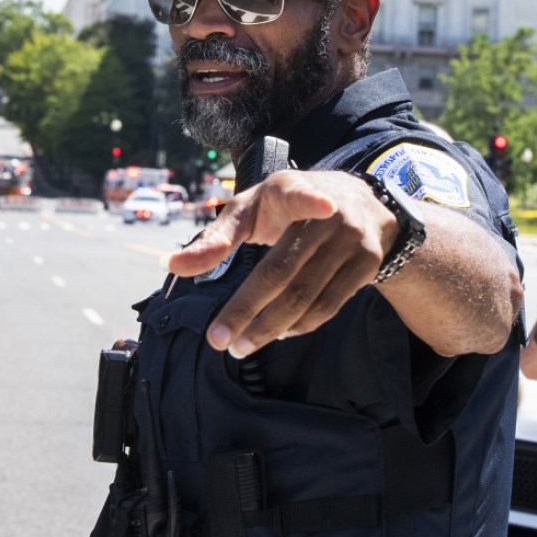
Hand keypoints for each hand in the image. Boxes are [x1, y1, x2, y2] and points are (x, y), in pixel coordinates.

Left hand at [163, 170, 394, 356]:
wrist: (362, 204)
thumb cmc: (291, 206)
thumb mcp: (254, 207)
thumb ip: (216, 236)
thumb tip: (170, 265)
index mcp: (295, 190)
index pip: (302, 195)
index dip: (310, 199)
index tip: (321, 205)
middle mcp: (331, 213)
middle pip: (285, 271)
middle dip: (247, 309)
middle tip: (218, 339)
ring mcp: (353, 241)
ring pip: (308, 296)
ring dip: (271, 328)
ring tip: (240, 346)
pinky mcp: (367, 265)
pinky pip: (329, 306)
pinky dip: (300, 325)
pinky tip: (277, 333)